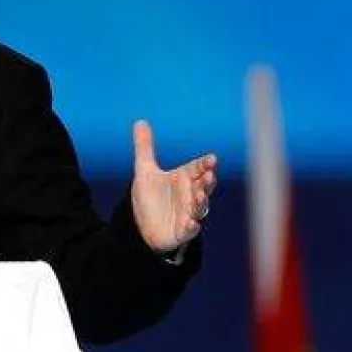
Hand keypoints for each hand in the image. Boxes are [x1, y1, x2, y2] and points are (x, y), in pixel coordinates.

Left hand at [130, 120, 217, 254]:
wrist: (141, 224)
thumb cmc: (150, 196)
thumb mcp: (144, 171)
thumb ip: (144, 147)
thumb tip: (139, 121)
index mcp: (184, 178)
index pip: (197, 168)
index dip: (205, 164)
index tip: (212, 159)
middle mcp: (190, 194)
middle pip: (203, 186)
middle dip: (207, 181)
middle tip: (209, 175)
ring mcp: (188, 213)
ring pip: (199, 207)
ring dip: (201, 201)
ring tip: (199, 195)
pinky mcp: (181, 231)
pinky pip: (189, 230)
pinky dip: (191, 227)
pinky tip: (190, 223)